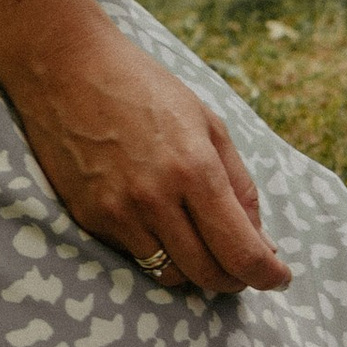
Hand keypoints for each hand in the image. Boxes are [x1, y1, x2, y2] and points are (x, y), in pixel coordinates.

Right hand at [13, 2, 287, 295]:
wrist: (67, 67)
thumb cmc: (145, 88)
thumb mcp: (208, 122)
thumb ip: (239, 185)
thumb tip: (262, 241)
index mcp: (195, 168)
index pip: (241, 250)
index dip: (267, 274)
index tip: (279, 277)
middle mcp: (156, 197)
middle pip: (208, 274)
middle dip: (235, 279)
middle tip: (245, 268)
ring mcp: (118, 212)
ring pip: (171, 276)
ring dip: (196, 271)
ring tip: (205, 248)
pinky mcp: (90, 218)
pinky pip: (136, 257)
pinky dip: (159, 253)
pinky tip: (163, 227)